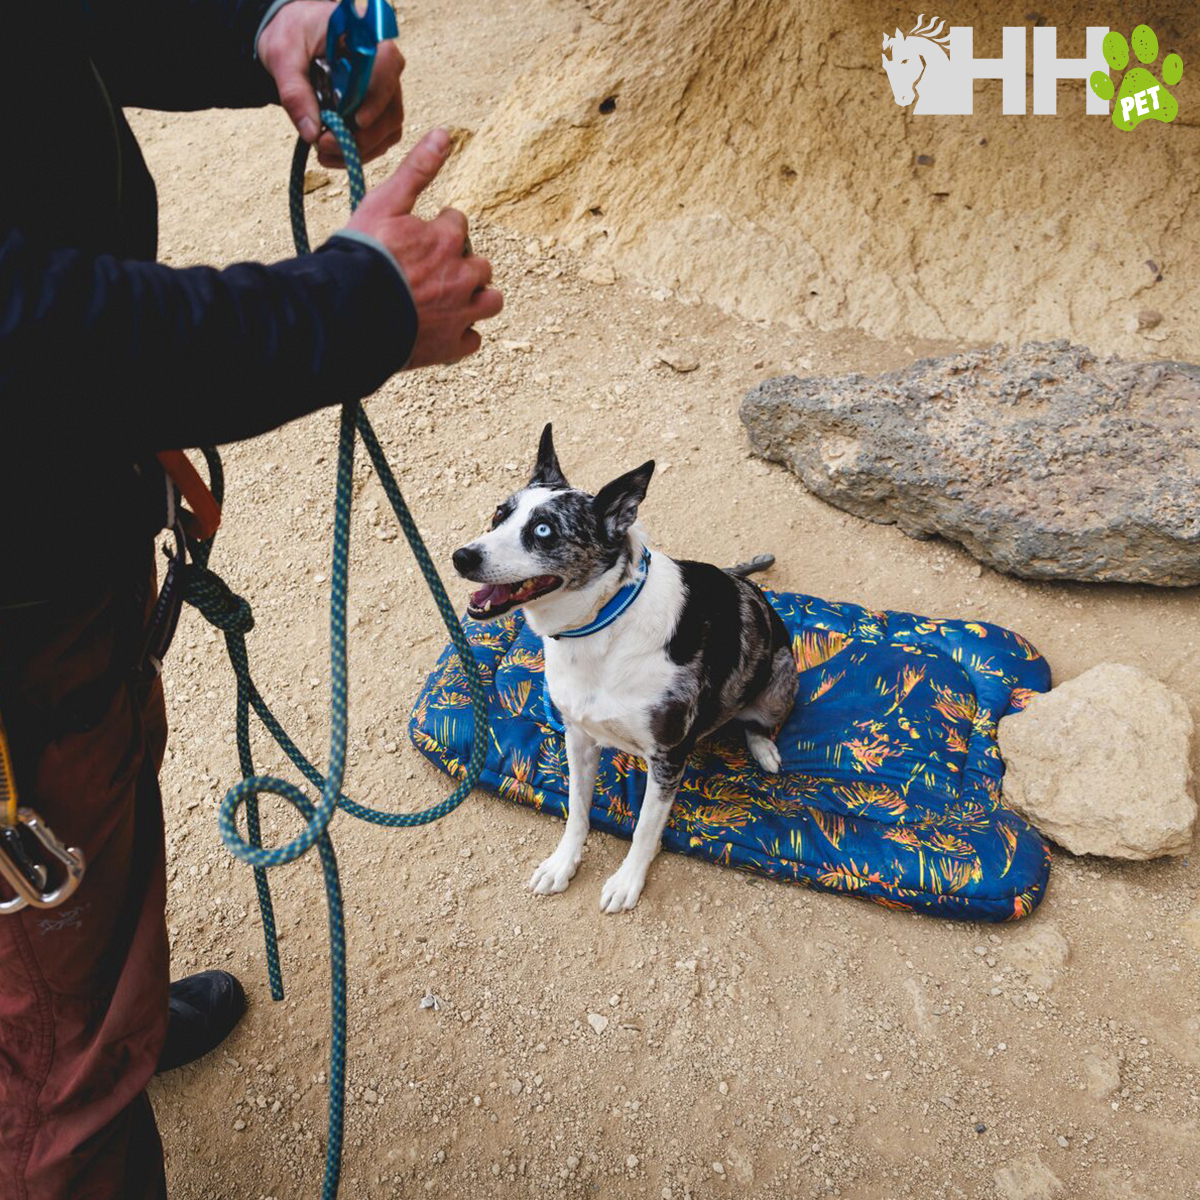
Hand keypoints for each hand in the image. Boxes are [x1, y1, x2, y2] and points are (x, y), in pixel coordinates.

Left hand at [257, 0, 403, 167]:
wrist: (295, 40)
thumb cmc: (293, 35)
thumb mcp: (283, 56)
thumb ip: (294, 91)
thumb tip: (311, 133)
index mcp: (367, 41)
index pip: (387, 69)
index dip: (377, 98)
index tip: (357, 121)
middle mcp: (386, 70)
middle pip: (390, 112)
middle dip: (361, 137)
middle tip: (324, 145)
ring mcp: (385, 95)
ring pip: (387, 132)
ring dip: (359, 150)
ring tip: (324, 153)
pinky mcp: (378, 114)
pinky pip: (378, 140)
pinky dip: (357, 152)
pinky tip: (332, 154)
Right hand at [348, 129, 502, 367]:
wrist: (349, 311)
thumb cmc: (362, 255)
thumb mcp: (385, 203)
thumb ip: (417, 169)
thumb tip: (445, 132)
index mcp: (447, 238)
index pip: (458, 224)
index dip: (437, 231)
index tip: (417, 240)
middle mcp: (462, 275)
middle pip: (480, 264)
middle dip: (462, 264)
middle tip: (429, 273)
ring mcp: (461, 313)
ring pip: (490, 301)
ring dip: (475, 298)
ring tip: (446, 299)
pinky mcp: (452, 347)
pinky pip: (473, 340)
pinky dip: (460, 336)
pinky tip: (440, 329)